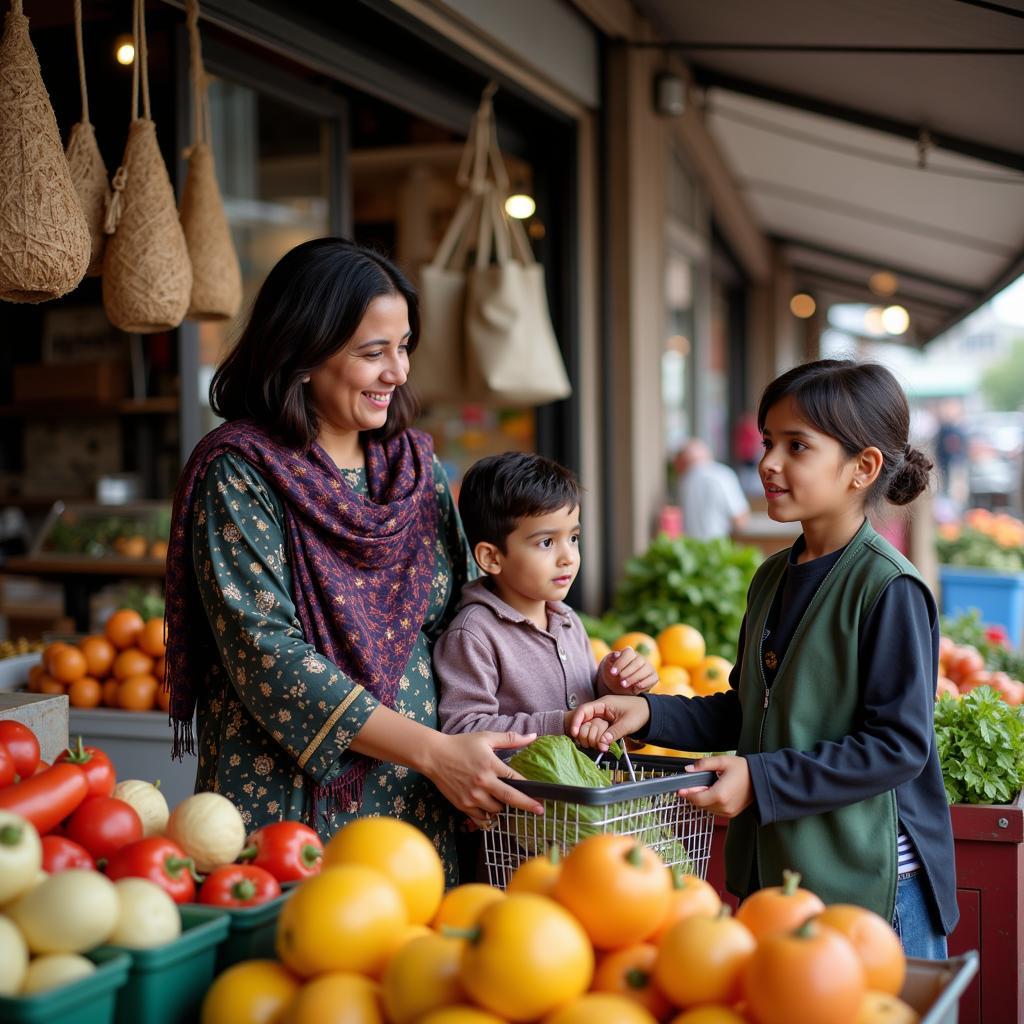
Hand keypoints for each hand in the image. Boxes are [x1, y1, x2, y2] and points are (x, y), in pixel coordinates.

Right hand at [421, 730, 543, 828]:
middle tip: (539, 811)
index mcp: (490, 764)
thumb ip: (510, 738)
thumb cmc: (461, 744)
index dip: (530, 789)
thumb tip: (533, 736)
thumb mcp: (486, 737)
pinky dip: (489, 815)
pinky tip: (492, 809)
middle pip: (510, 798)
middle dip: (526, 805)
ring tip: (505, 801)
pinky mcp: (463, 805)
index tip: (541, 798)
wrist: (434, 755)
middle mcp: (483, 782)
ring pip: (496, 810)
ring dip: (504, 807)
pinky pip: (481, 817)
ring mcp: (472, 796)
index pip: (515, 779)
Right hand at [566, 696, 650, 751]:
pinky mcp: (605, 723)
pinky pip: (595, 731)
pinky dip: (596, 739)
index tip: (574, 733)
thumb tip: (602, 743)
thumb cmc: (640, 712)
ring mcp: (602, 716)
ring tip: (599, 746)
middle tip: (591, 745)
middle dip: (585, 734)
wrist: (650, 712)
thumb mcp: (627, 723)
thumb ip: (614, 732)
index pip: (584, 710)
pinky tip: (600, 745)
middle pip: (584, 721)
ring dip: (591, 738)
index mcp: (604, 704)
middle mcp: (600, 709)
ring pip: (589, 727)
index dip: (576, 721)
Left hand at [599, 649, 658, 695]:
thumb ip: (610, 660)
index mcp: (629, 652)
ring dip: (634, 678)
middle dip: (627, 672)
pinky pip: (652, 679)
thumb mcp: (608, 667)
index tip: (612, 673)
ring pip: (645, 670)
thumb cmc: (613, 674)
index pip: (628, 653)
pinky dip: (643, 684)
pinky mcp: (653, 677)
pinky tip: (634, 689)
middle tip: (619, 681)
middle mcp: (640, 658)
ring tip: (624, 685)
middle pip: (637, 662)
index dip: (620, 663)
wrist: (619, 685)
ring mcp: (648, 667)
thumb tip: (616, 654)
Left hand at [677, 755, 752, 817]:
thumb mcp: (722, 761)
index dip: (687, 793)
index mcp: (720, 794)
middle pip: (700, 804)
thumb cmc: (744, 770)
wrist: (760, 779)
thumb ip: (703, 764)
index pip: (697, 798)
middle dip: (695, 794)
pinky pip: (715, 810)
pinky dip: (711, 802)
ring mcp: (728, 812)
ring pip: (707, 808)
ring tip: (707, 786)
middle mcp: (724, 806)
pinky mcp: (731, 814)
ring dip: (703, 799)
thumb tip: (689, 769)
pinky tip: (714, 792)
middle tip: (694, 784)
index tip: (680, 789)